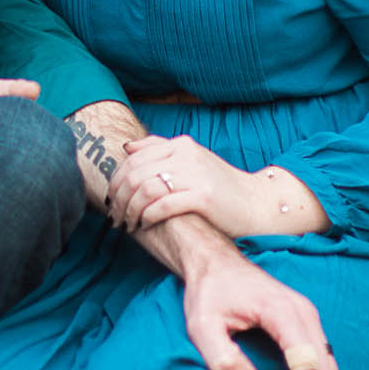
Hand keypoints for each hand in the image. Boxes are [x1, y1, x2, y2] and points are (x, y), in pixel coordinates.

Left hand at [109, 135, 328, 239]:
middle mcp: (186, 155)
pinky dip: (148, 216)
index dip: (117, 180)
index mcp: (180, 145)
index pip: (133, 159)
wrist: (257, 204)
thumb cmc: (220, 188)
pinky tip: (145, 225)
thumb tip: (127, 147)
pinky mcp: (203, 196)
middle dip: (119, 198)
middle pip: (135, 174)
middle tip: (115, 217)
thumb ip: (160, 151)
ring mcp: (195, 174)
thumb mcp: (190, 162)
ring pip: (145, 189)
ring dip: (131, 209)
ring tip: (128, 224)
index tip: (112, 200)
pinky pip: (162, 204)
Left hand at [171, 219, 338, 369]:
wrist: (215, 263)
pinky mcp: (305, 320)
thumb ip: (221, 357)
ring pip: (325, 363)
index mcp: (281, 311)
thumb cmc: (208, 292)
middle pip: (325, 367)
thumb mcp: (201, 326)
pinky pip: (317, 355)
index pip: (307, 363)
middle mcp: (303, 311)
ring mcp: (307, 314)